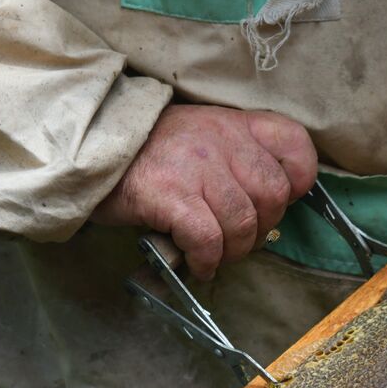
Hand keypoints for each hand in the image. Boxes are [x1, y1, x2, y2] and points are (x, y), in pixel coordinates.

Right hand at [92, 105, 317, 279]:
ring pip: (242, 223)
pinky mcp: (169, 194)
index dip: (299, 179)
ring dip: (233, 251)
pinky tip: (198, 264)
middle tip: (238, 239)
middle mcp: (220, 140)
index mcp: (235, 123)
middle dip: (262, 228)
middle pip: (272, 195)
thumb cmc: (151, 153)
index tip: (281, 201)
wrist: (88, 148)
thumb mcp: (203, 136)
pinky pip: (207, 239)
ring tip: (216, 254)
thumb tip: (270, 206)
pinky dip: (207, 260)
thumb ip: (239, 157)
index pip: (294, 143)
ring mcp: (195, 166)